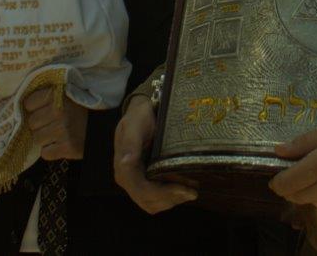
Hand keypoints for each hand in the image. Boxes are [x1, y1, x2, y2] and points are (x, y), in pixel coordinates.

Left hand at [24, 88, 86, 159]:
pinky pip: (45, 153)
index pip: (29, 103)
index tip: (45, 109)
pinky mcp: (67, 147)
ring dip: (45, 139)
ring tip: (58, 134)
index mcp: (58, 94)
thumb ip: (46, 95)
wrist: (102, 129)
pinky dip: (51, 151)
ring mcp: (63, 130)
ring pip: (37, 139)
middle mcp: (59, 111)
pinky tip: (61, 144)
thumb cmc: (79, 111)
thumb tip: (18, 102)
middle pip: (31, 123)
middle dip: (40, 125)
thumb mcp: (66, 94)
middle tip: (53, 123)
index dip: (35, 108)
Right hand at [113, 96, 195, 212]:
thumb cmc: (139, 117)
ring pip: (154, 204)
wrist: (142, 112)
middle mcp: (128, 179)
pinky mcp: (146, 182)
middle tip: (193, 191)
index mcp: (123, 169)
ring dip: (173, 200)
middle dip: (171, 199)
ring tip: (191, 189)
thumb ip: (130, 143)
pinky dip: (172, 197)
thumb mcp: (135, 124)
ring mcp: (136, 182)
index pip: (142, 191)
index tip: (185, 189)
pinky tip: (184, 187)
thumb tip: (125, 163)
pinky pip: (157, 199)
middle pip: (149, 202)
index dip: (163, 194)